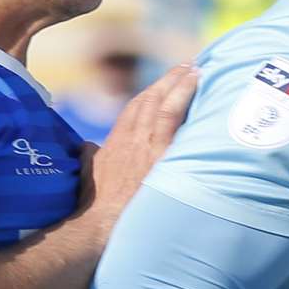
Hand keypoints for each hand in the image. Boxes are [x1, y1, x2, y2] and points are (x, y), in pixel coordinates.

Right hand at [76, 64, 197, 230]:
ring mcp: (146, 146)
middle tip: (186, 66)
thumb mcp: (91, 174)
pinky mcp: (160, 156)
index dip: (151, 93)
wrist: (99, 223)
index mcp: (116, 142)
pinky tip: (197, 88)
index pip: (135, 108)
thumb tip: (91, 146)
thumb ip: (94, 157)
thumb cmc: (95, 205)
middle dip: (168, 81)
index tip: (164, 82)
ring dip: (180, 84)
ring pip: (164, 104)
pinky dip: (184, 99)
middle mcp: (131, 138)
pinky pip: (174, 119)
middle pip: (151, 100)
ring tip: (195, 70)